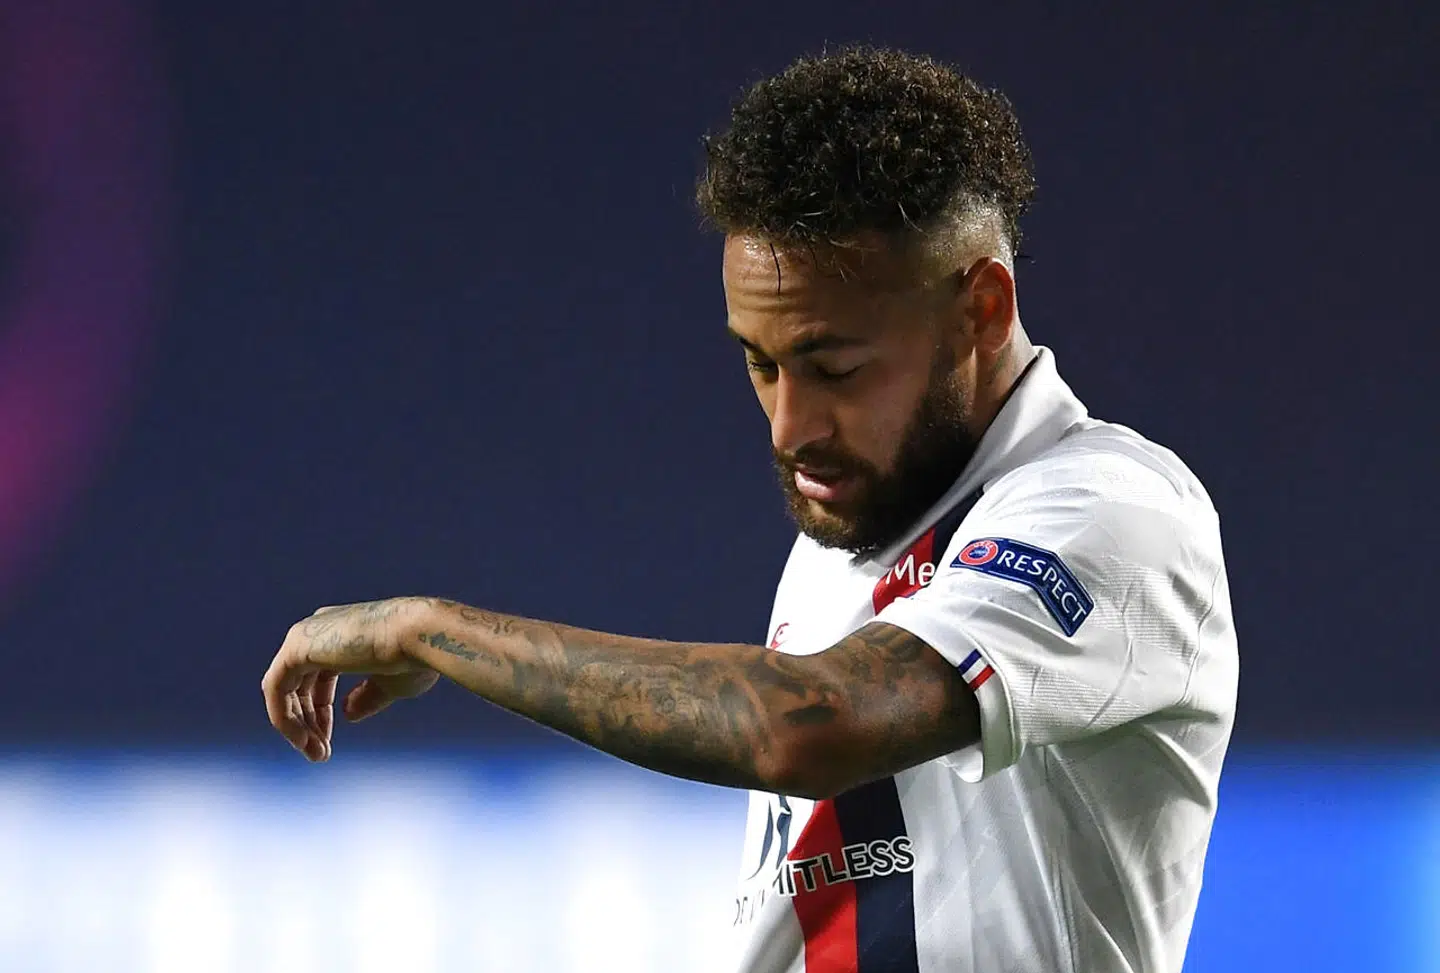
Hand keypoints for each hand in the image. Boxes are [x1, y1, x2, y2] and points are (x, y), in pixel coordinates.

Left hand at [261, 598, 440, 760]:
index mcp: (341, 631)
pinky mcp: (297, 647)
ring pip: (283, 688)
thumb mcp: (390, 685)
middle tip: (320, 754)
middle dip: (308, 722)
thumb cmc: (414, 657)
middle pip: (300, 684)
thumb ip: (366, 697)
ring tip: (316, 754)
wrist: (420, 635)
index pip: (320, 676)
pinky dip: (284, 716)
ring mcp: (305, 635)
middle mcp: (319, 628)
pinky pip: (275, 688)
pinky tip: (301, 740)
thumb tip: (347, 714)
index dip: (323, 712)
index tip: (329, 743)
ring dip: (296, 725)